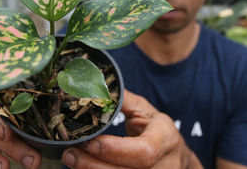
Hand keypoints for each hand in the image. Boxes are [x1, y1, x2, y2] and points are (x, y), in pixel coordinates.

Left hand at [61, 90, 202, 168]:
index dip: (115, 150)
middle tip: (69, 153)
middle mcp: (165, 165)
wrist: (177, 159)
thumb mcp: (145, 112)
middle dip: (93, 165)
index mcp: (166, 139)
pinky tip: (84, 166)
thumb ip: (122, 101)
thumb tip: (93, 85)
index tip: (89, 142)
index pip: (144, 151)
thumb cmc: (157, 131)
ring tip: (71, 159)